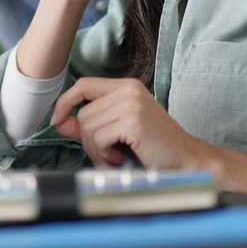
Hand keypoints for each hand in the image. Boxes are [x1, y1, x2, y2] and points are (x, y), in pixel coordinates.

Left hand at [50, 77, 210, 170]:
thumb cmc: (154, 149)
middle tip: (109, 154)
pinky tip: (123, 158)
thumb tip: (60, 121)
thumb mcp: (118, 132)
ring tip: (118, 157)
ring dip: (97, 150)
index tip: (57, 120)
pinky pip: (99, 138)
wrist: (189, 162)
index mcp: (127, 87)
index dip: (65, 102)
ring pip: (88, 127)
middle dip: (88, 140)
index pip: (83, 85)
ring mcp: (132, 104)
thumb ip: (90, 125)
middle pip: (83, 113)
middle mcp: (129, 90)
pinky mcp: (133, 121)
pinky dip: (105, 154)